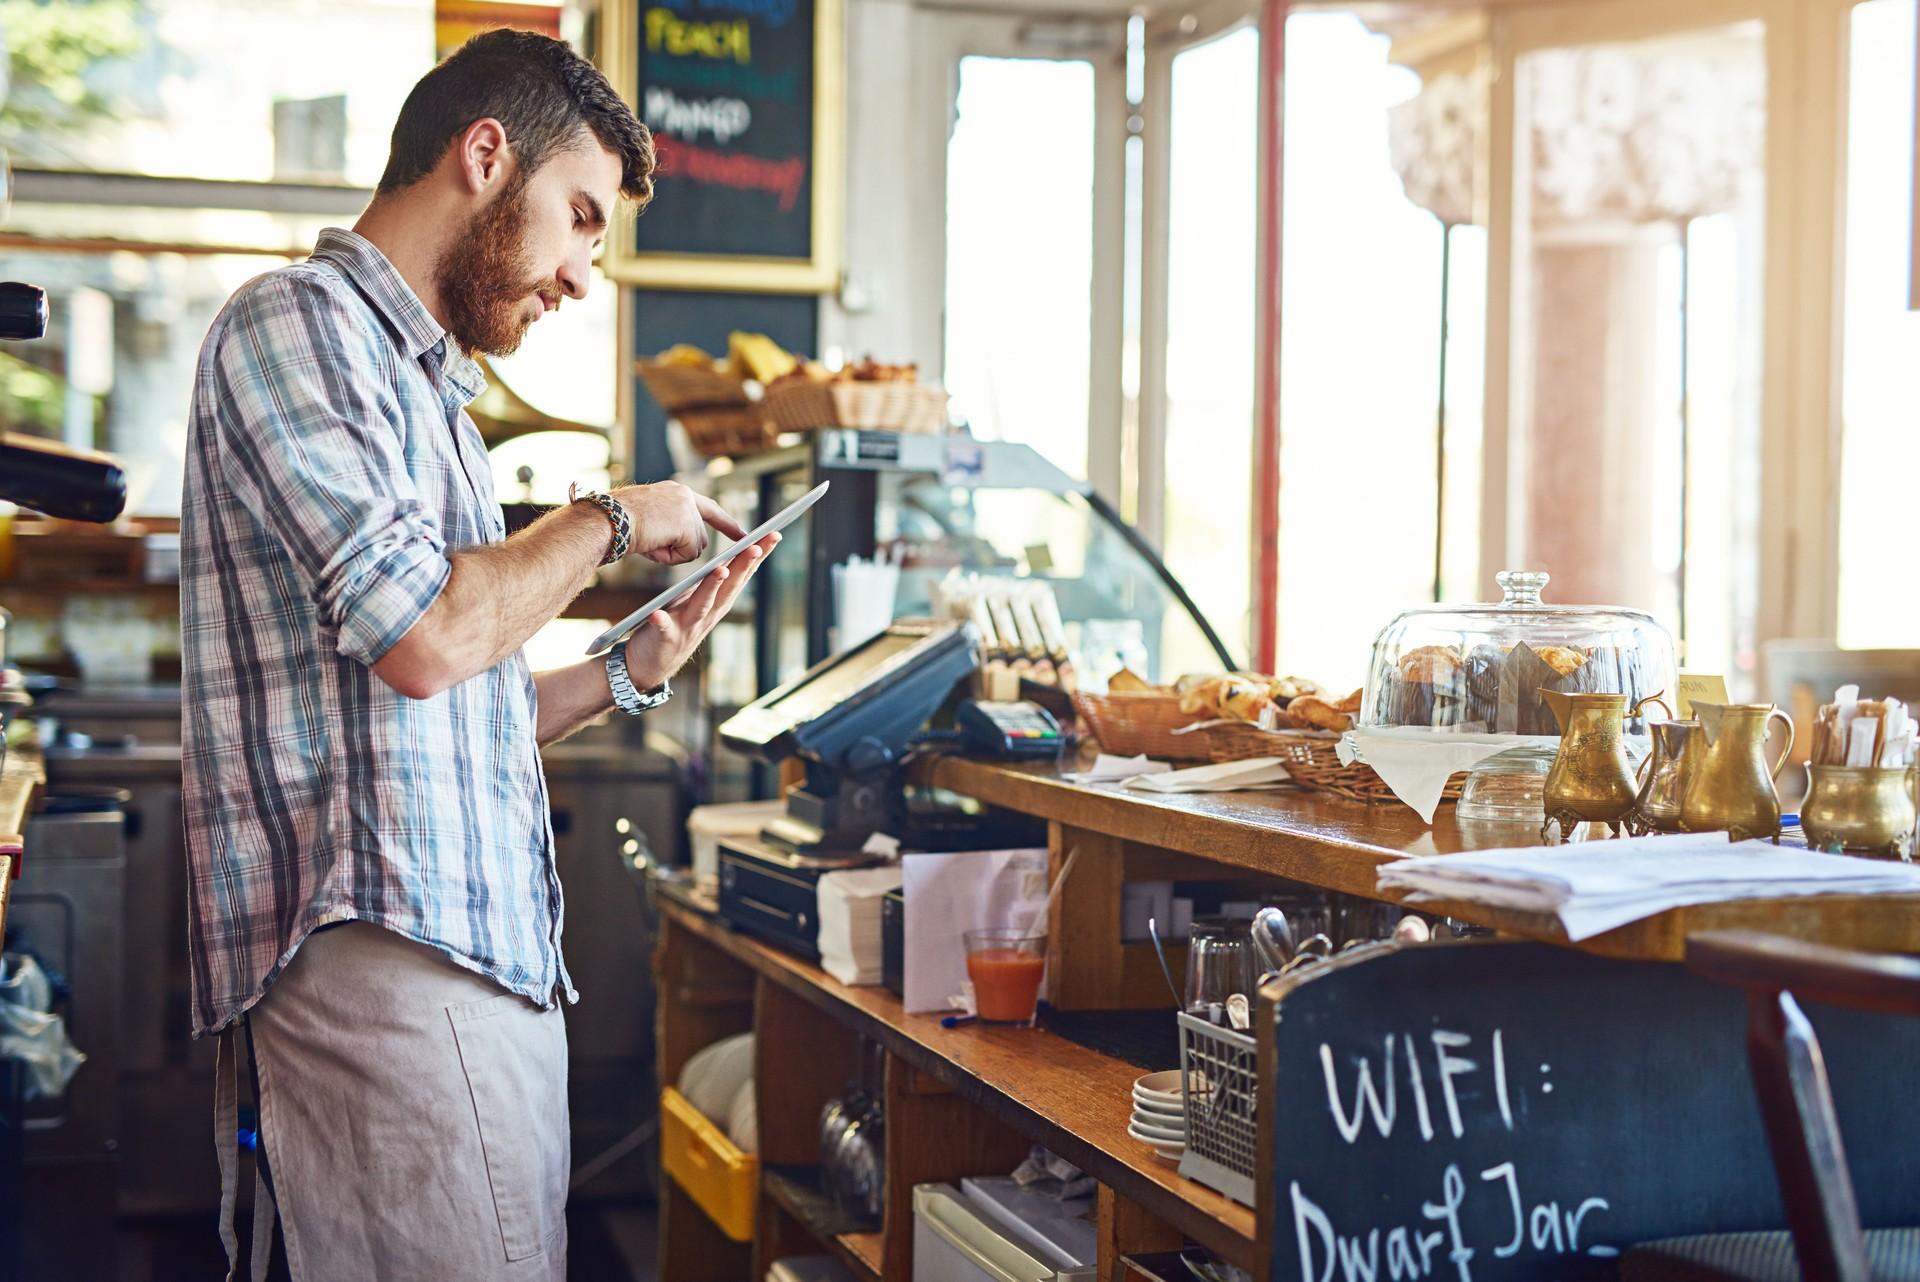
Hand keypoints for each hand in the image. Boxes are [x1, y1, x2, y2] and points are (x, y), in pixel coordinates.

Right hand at [611, 481, 746, 564]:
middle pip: (699, 538)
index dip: (726, 523)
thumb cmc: (617, 523)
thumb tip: (686, 546)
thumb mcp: (650, 519)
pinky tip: (652, 545)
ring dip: (672, 553)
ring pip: (694, 548)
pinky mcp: (687, 525)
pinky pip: (688, 555)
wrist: (606, 520)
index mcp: (676, 492)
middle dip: (680, 549)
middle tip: (652, 543)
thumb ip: (671, 526)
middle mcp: (685, 496)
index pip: (709, 508)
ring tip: (648, 541)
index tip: (743, 535)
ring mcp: (687, 509)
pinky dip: (669, 558)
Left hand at [622, 532, 779, 689]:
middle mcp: (708, 615)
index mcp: (716, 603)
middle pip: (729, 588)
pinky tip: (657, 614)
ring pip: (703, 605)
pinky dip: (662, 621)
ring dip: (712, 588)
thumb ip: (711, 584)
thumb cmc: (675, 626)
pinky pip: (664, 629)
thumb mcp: (697, 602)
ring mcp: (688, 628)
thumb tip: (728, 558)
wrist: (652, 665)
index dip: (758, 556)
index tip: (773, 535)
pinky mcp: (665, 639)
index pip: (741, 576)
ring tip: (720, 570)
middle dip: (743, 566)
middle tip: (756, 546)